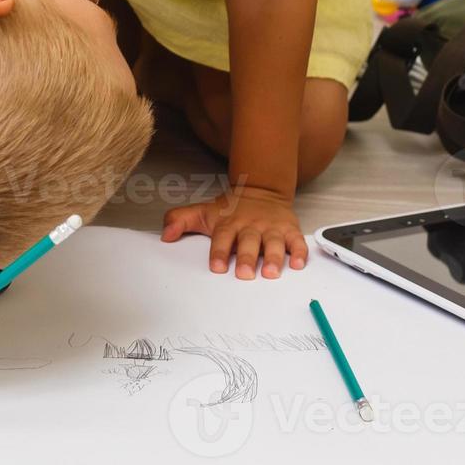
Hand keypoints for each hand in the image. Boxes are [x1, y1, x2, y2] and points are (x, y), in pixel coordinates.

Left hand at [161, 186, 307, 279]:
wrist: (261, 189)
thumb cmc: (230, 209)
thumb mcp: (203, 212)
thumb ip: (180, 221)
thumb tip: (164, 235)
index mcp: (230, 223)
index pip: (222, 237)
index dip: (219, 251)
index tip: (216, 267)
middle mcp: (251, 225)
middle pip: (248, 242)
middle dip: (247, 258)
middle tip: (244, 274)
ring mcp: (271, 228)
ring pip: (274, 243)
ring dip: (274, 257)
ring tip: (271, 272)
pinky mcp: (289, 229)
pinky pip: (297, 241)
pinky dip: (300, 252)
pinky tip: (298, 263)